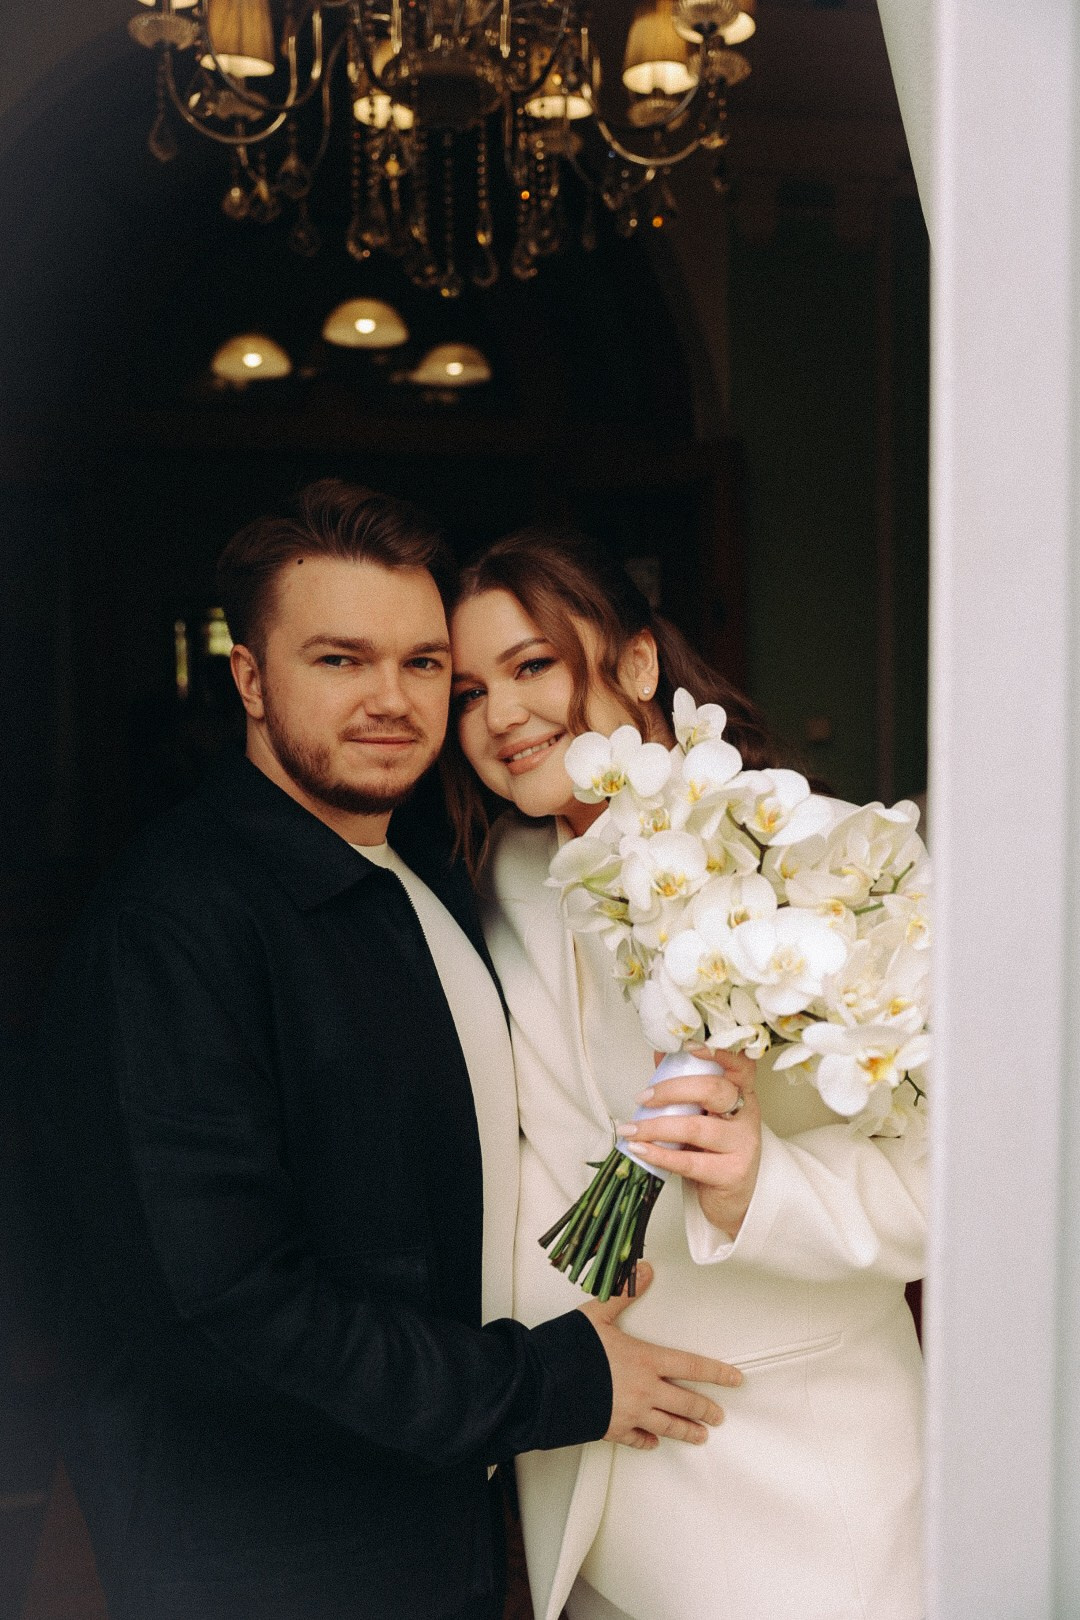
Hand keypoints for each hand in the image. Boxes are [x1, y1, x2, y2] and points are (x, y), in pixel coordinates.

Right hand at [580, 1262, 742, 1449]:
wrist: (542, 1384)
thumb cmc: (569, 1350)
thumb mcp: (596, 1315)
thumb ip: (622, 1294)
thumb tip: (644, 1271)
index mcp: (645, 1360)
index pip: (691, 1367)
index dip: (717, 1374)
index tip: (735, 1379)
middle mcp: (643, 1390)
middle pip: (685, 1403)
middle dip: (706, 1409)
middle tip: (718, 1415)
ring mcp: (629, 1413)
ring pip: (668, 1426)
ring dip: (686, 1431)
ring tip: (699, 1436)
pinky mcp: (612, 1429)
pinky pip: (637, 1439)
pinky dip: (647, 1441)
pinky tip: (653, 1442)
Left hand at [615, 1046, 761, 1238]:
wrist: (734, 1197)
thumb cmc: (716, 1149)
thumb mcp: (705, 1114)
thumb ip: (686, 1084)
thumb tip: (661, 1054)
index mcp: (742, 1094)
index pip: (741, 1065)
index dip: (718, 1052)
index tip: (688, 1046)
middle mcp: (747, 1116)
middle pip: (713, 1091)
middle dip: (671, 1090)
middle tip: (643, 1097)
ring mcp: (742, 1145)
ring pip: (696, 1127)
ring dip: (656, 1126)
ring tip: (631, 1129)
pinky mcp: (731, 1173)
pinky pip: (690, 1161)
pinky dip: (659, 1154)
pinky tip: (640, 1149)